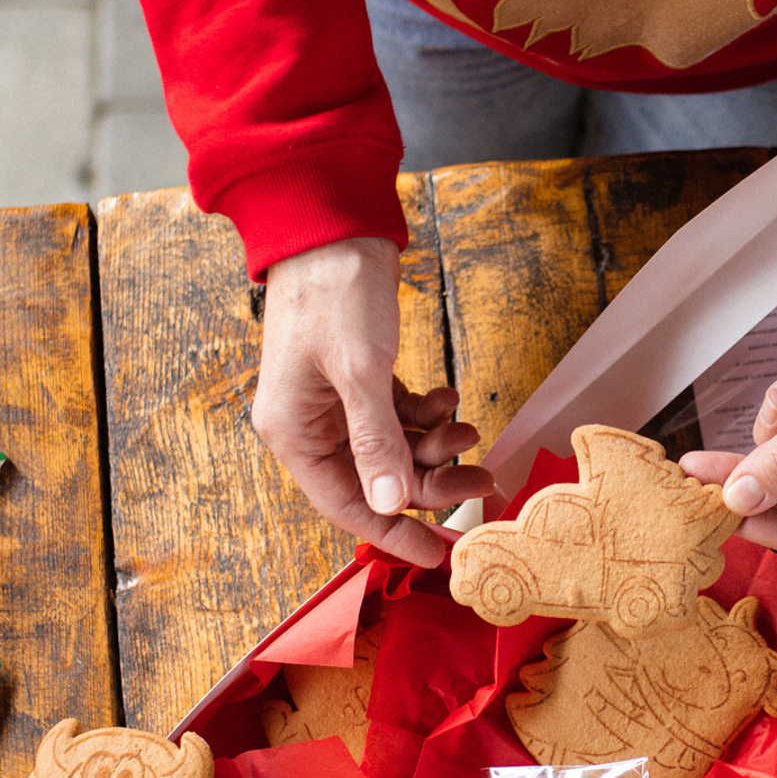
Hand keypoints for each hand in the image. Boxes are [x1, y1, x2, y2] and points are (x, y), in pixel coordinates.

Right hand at [251, 238, 494, 566]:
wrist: (331, 222)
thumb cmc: (335, 291)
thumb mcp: (361, 370)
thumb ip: (377, 441)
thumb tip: (387, 504)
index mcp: (294, 432)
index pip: (346, 506)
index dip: (395, 534)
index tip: (440, 554)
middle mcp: (310, 424)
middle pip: (377, 481)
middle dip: (432, 484)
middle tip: (482, 482)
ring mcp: (334, 401)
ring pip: (394, 449)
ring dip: (436, 446)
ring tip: (471, 431)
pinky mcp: (358, 378)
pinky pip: (397, 417)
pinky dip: (427, 415)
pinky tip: (448, 399)